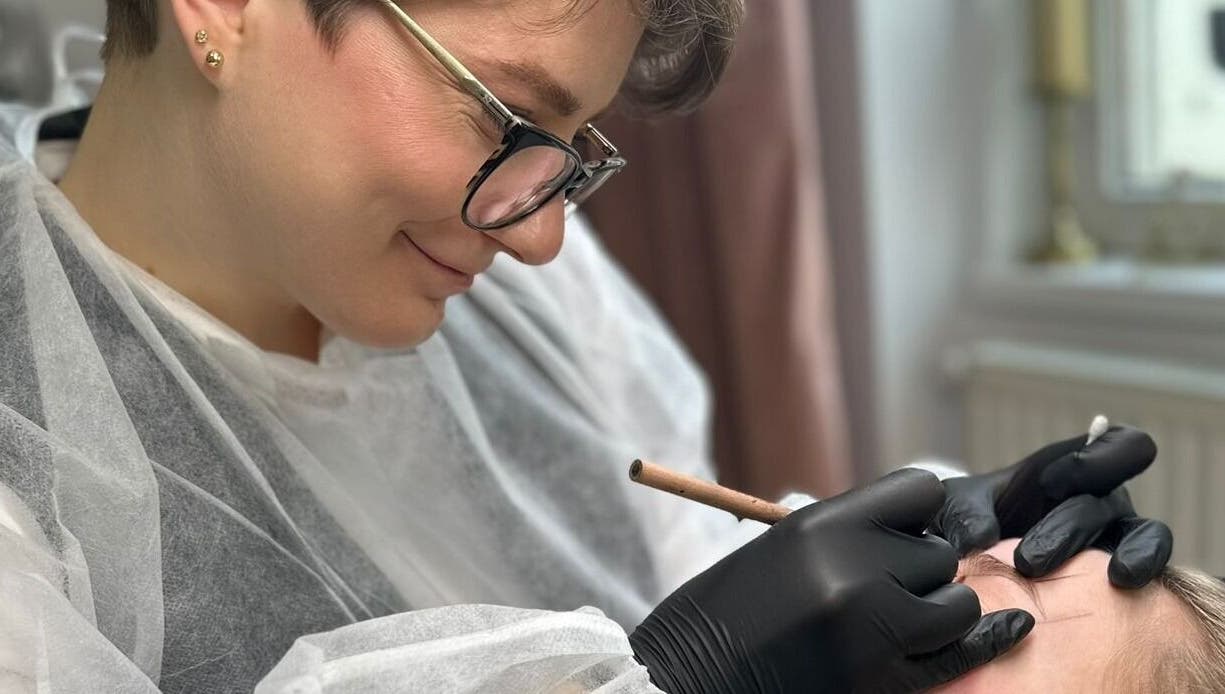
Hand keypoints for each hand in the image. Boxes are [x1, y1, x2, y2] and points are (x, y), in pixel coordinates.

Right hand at [629, 469, 1033, 693]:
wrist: (688, 684)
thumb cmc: (722, 617)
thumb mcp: (776, 553)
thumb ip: (841, 537)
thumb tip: (913, 531)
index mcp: (819, 525)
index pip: (919, 490)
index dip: (920, 510)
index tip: (907, 530)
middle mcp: (852, 568)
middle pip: (939, 550)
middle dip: (922, 568)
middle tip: (890, 588)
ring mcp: (872, 627)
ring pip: (957, 600)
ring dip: (941, 608)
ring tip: (904, 620)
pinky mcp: (882, 680)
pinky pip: (959, 651)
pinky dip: (984, 639)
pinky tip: (1010, 628)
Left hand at [929, 425, 1172, 587]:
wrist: (967, 569)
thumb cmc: (969, 522)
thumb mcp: (956, 508)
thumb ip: (964, 514)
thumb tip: (980, 540)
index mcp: (1071, 468)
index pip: (1117, 446)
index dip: (1100, 456)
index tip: (1054, 480)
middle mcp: (1101, 500)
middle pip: (1103, 502)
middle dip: (1067, 528)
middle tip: (1025, 562)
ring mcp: (1116, 539)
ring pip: (1143, 535)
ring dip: (1128, 552)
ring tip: (1115, 577)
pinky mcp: (1119, 577)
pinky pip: (1148, 572)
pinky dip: (1142, 572)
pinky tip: (1121, 587)